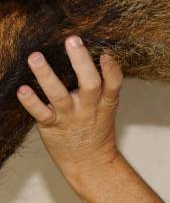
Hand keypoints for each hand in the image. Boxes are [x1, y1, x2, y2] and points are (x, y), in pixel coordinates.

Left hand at [16, 35, 123, 178]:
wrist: (89, 162)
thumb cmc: (97, 128)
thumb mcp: (107, 106)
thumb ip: (103, 85)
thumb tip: (97, 53)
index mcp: (106, 102)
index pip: (113, 84)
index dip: (112, 69)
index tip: (105, 53)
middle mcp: (88, 108)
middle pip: (89, 83)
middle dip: (81, 61)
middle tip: (72, 40)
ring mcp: (70, 117)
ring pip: (58, 95)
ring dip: (46, 75)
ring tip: (35, 57)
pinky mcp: (51, 126)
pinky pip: (40, 113)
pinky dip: (31, 102)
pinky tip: (22, 89)